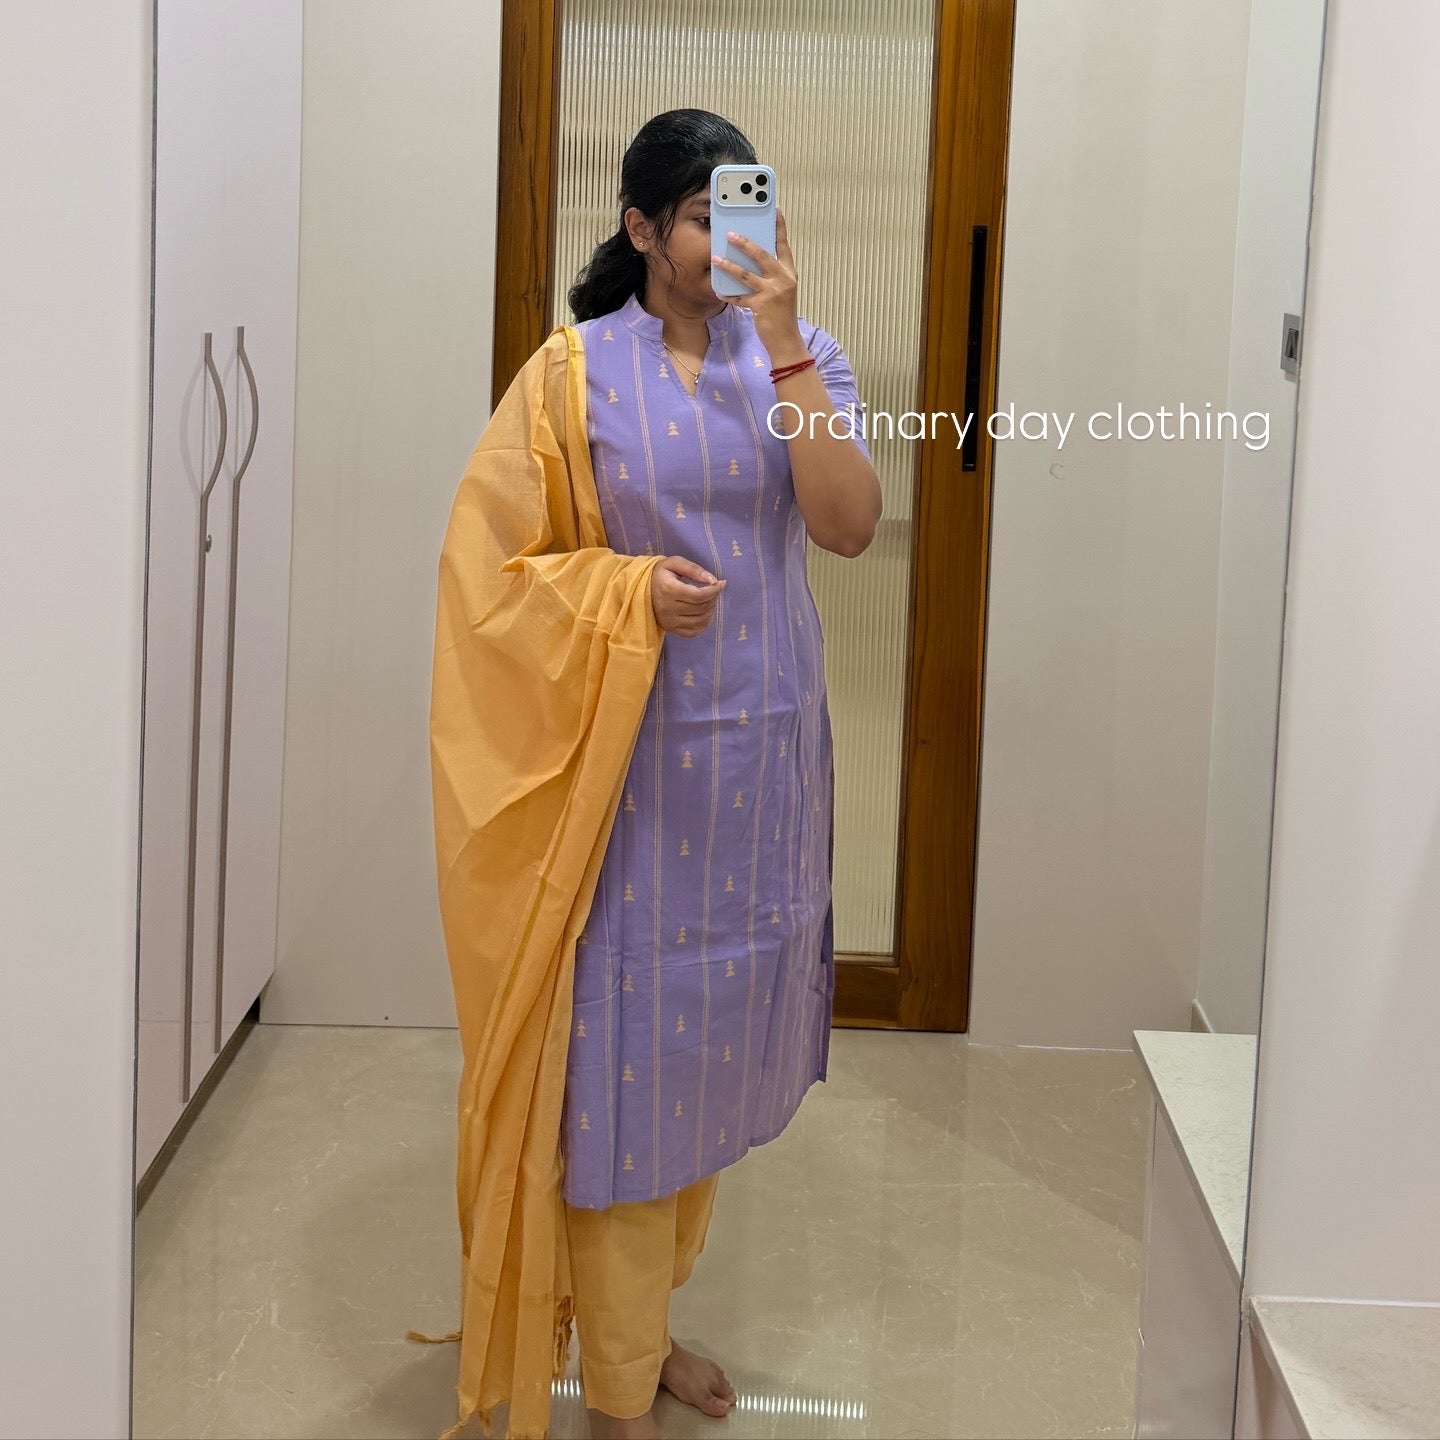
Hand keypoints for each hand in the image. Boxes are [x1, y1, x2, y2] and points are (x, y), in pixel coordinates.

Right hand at [650, 554, 725, 636]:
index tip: (721, 583)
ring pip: (700, 621)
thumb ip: (694, 569)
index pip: (699, 595)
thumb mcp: (674, 563)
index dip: (714, 590)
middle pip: (701, 608)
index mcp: (668, 590)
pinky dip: (704, 624)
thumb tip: (713, 580)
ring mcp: (669, 622)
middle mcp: (668, 609)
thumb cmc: (660, 574)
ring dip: (711, 610)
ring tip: (709, 600)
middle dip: (713, 598)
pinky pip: (693, 632)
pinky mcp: (670, 630)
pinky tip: (704, 613)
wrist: (640, 589)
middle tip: (714, 590)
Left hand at [712, 209, 805, 363]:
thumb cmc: (782, 314)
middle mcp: (783, 279)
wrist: (786, 340)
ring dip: (729, 265)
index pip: (783, 245)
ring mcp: (773, 292)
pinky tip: (719, 292)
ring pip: (746, 274)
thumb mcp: (782, 290)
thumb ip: (772, 275)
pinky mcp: (761, 306)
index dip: (779, 227)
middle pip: (762, 254)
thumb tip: (753, 260)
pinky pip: (740, 297)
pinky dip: (729, 295)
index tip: (775, 209)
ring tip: (715, 258)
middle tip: (730, 233)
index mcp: (789, 272)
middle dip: (745, 243)